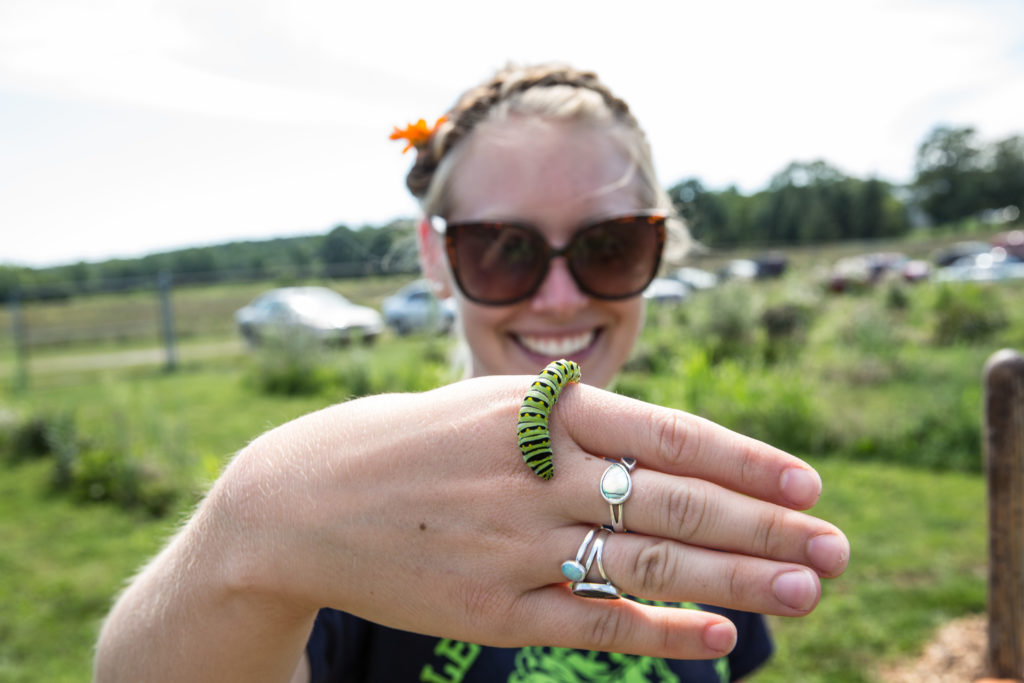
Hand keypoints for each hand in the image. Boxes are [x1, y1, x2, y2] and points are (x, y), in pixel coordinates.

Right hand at [208, 375, 848, 660]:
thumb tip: (667, 449)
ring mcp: (513, 545)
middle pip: (677, 502)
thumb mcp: (486, 404)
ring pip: (649, 563)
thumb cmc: (404, 443)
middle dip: (767, 526)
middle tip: (837, 547)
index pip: (670, 434)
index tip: (808, 484)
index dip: (748, 460)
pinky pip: (594, 621)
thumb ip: (570, 421)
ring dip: (737, 579)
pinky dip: (662, 629)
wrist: (298, 501)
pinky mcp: (490, 609)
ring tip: (808, 587)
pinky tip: (718, 637)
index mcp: (537, 410)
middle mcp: (534, 474)